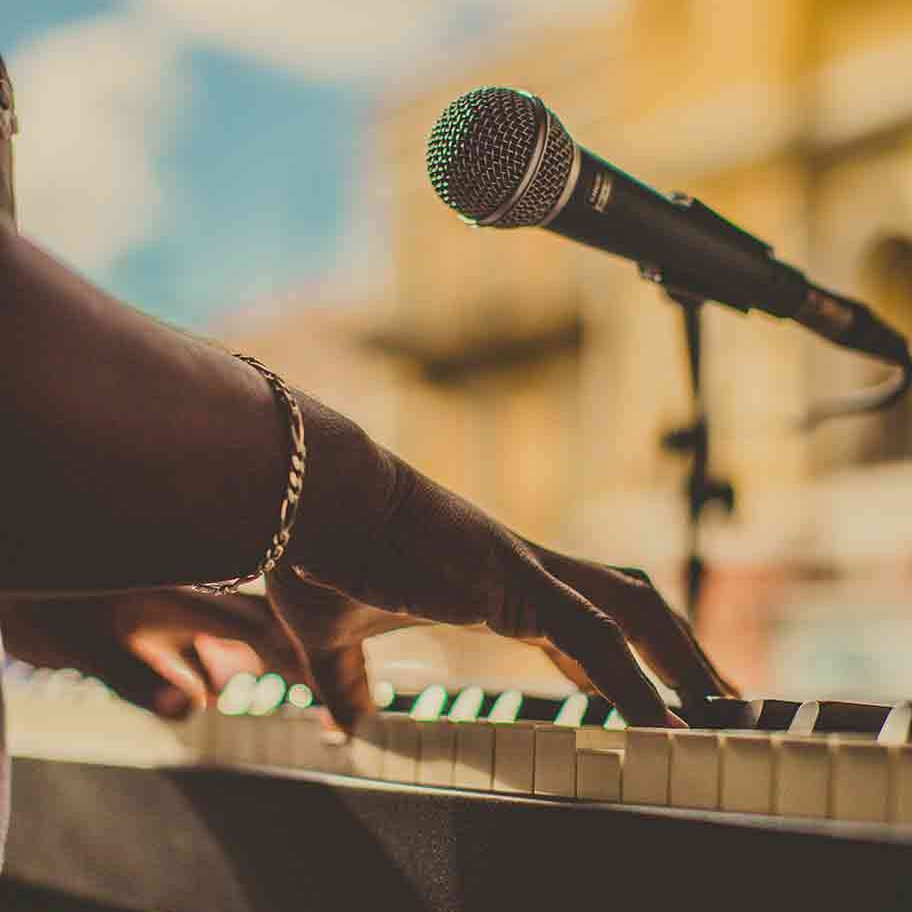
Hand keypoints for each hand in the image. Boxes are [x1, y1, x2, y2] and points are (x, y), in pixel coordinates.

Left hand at [0, 589, 302, 716]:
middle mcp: (187, 603)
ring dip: (253, 660)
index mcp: (186, 601)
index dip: (296, 650)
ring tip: (280, 685)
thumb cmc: (50, 609)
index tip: (326, 676)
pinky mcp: (150, 625)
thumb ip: (139, 679)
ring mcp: (170, 613)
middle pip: (256, 625)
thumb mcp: (90, 646)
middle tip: (319, 684)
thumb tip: (191, 710)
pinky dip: (211, 670)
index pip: (257, 625)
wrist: (21, 565)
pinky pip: (195, 648)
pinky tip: (208, 692)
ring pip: (229, 635)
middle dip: (289, 653)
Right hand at [278, 393, 736, 727]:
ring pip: (633, 612)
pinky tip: (663, 727)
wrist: (309, 501)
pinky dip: (634, 682)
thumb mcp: (334, 640)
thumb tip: (344, 725)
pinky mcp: (513, 578)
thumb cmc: (323, 555)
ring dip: (683, 660)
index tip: (663, 698)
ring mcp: (526, 570)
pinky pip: (593, 637)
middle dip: (682, 653)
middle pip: (632, 608)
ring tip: (726, 710)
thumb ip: (348, 683)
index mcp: (497, 586)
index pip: (586, 626)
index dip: (630, 662)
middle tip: (725, 699)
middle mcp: (526, 572)